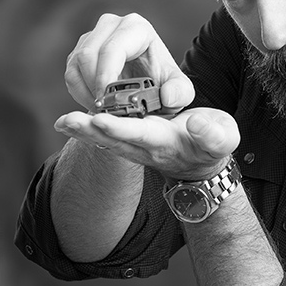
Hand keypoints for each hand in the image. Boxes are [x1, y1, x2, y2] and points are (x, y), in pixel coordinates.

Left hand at [54, 107, 239, 180]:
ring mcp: (135, 147)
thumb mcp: (222, 139)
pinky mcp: (130, 142)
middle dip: (91, 131)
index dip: (121, 128)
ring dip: (83, 131)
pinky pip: (104, 137)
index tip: (101, 120)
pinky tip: (66, 123)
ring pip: (105, 139)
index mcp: (166, 142)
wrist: (203, 165)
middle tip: (68, 121)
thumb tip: (195, 123)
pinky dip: (85, 130)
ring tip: (63, 122)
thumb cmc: (214, 145)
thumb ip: (212, 133)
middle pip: (114, 139)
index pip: (141, 133)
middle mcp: (145, 147)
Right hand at [64, 13, 192, 112]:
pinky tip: (96, 103)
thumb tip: (167, 95)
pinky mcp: (79, 49)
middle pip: (88, 55)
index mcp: (136, 27)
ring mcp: (93, 35)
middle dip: (94, 87)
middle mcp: (111, 24)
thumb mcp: (180, 91)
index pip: (112, 50)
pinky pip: (70, 72)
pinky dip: (79, 92)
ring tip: (103, 109)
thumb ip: (180, 93)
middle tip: (104, 110)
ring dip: (85, 91)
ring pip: (75, 64)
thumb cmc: (165, 84)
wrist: (151, 83)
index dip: (105, 78)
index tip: (107, 103)